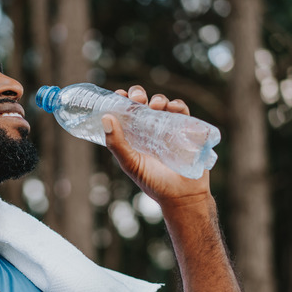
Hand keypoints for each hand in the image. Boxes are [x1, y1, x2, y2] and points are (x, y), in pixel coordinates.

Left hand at [102, 85, 210, 208]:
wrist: (182, 196)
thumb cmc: (154, 182)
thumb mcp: (131, 163)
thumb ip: (117, 144)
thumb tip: (106, 117)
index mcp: (133, 135)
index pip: (125, 112)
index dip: (121, 101)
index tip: (118, 95)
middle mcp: (149, 128)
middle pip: (142, 103)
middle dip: (138, 95)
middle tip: (137, 99)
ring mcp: (168, 127)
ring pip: (162, 104)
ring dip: (158, 99)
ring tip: (156, 105)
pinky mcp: (186, 129)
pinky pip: (182, 111)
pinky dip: (177, 105)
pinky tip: (173, 107)